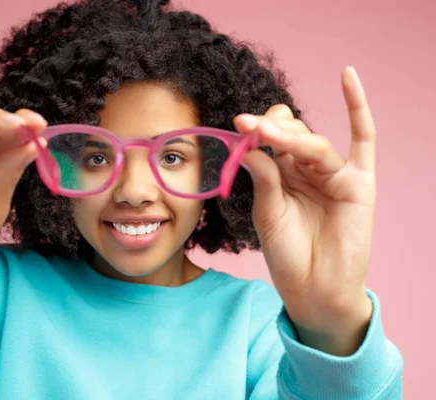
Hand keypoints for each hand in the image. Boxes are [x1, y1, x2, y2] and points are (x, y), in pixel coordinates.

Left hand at [234, 67, 374, 355]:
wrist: (313, 289)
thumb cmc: (288, 255)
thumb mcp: (268, 214)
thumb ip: (264, 178)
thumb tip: (250, 143)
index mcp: (283, 176)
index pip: (272, 140)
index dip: (257, 131)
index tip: (239, 125)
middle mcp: (308, 170)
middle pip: (292, 134)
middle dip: (271, 130)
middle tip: (249, 127)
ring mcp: (334, 173)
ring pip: (313, 142)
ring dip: (290, 136)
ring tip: (268, 134)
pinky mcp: (358, 182)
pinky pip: (364, 139)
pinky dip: (357, 107)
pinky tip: (347, 76)